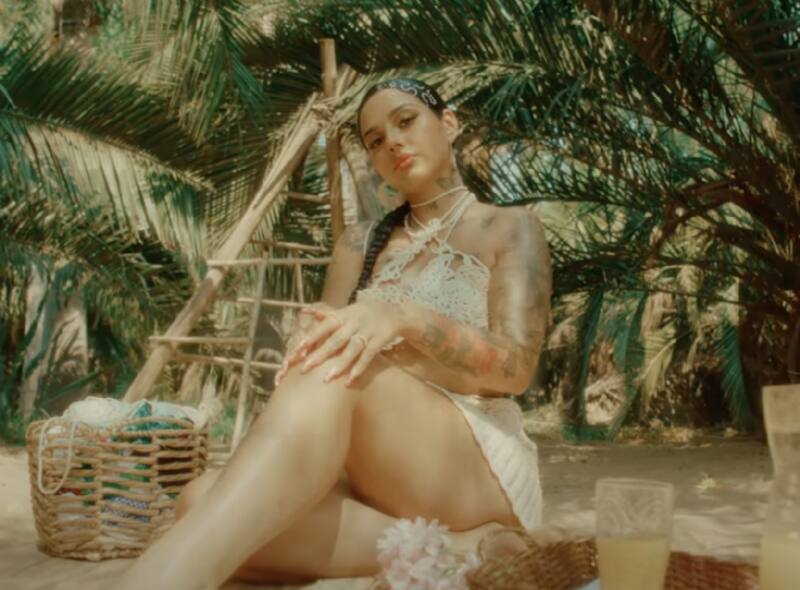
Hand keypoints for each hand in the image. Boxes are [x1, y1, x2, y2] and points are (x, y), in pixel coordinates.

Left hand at [278, 300, 403, 386]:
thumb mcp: (348, 310)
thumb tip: (305, 310)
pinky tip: (349, 381)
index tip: (298, 350)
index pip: (326, 325)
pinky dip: (359, 368)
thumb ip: (327, 313)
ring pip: (352, 349)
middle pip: (336, 339)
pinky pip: (368, 356)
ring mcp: (368, 331)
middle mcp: (355, 322)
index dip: (312, 337)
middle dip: (320, 354)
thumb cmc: (365, 313)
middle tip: (305, 368)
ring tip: (326, 379)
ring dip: (340, 364)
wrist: (395, 313)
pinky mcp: (380, 340)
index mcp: (344, 314)